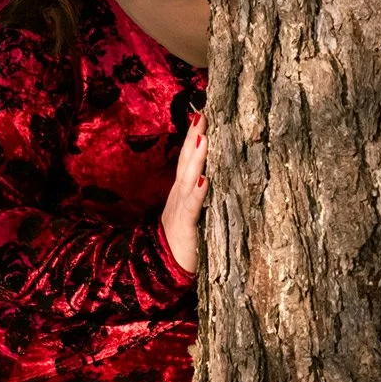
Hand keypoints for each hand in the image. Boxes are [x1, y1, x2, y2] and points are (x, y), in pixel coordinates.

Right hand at [161, 107, 208, 272]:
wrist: (164, 268)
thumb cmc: (185, 240)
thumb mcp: (194, 212)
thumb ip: (201, 194)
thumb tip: (216, 173)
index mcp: (184, 190)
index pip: (189, 158)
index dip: (195, 136)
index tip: (203, 113)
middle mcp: (180, 194)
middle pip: (186, 160)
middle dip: (194, 137)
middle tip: (202, 113)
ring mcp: (181, 208)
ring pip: (188, 177)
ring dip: (195, 157)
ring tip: (203, 136)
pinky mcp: (185, 225)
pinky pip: (192, 206)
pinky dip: (198, 191)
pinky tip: (204, 178)